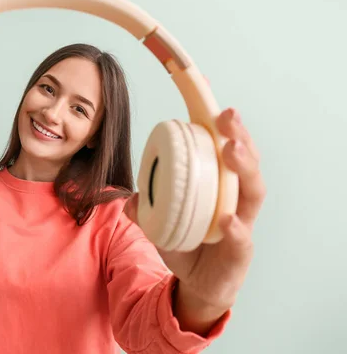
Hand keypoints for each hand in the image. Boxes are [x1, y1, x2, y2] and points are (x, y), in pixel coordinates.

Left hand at [125, 106, 265, 328]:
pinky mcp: (240, 253)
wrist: (198, 285)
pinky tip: (227, 218)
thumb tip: (127, 198)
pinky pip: (241, 238)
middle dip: (237, 136)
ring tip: (231, 150)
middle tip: (226, 116)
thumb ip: (143, 209)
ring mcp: (243, 225)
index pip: (224, 149)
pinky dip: (235, 227)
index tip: (208, 93)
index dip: (220, 124)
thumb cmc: (186, 245)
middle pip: (245, 163)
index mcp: (220, 186)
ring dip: (243, 168)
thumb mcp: (159, 223)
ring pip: (252, 192)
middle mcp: (237, 200)